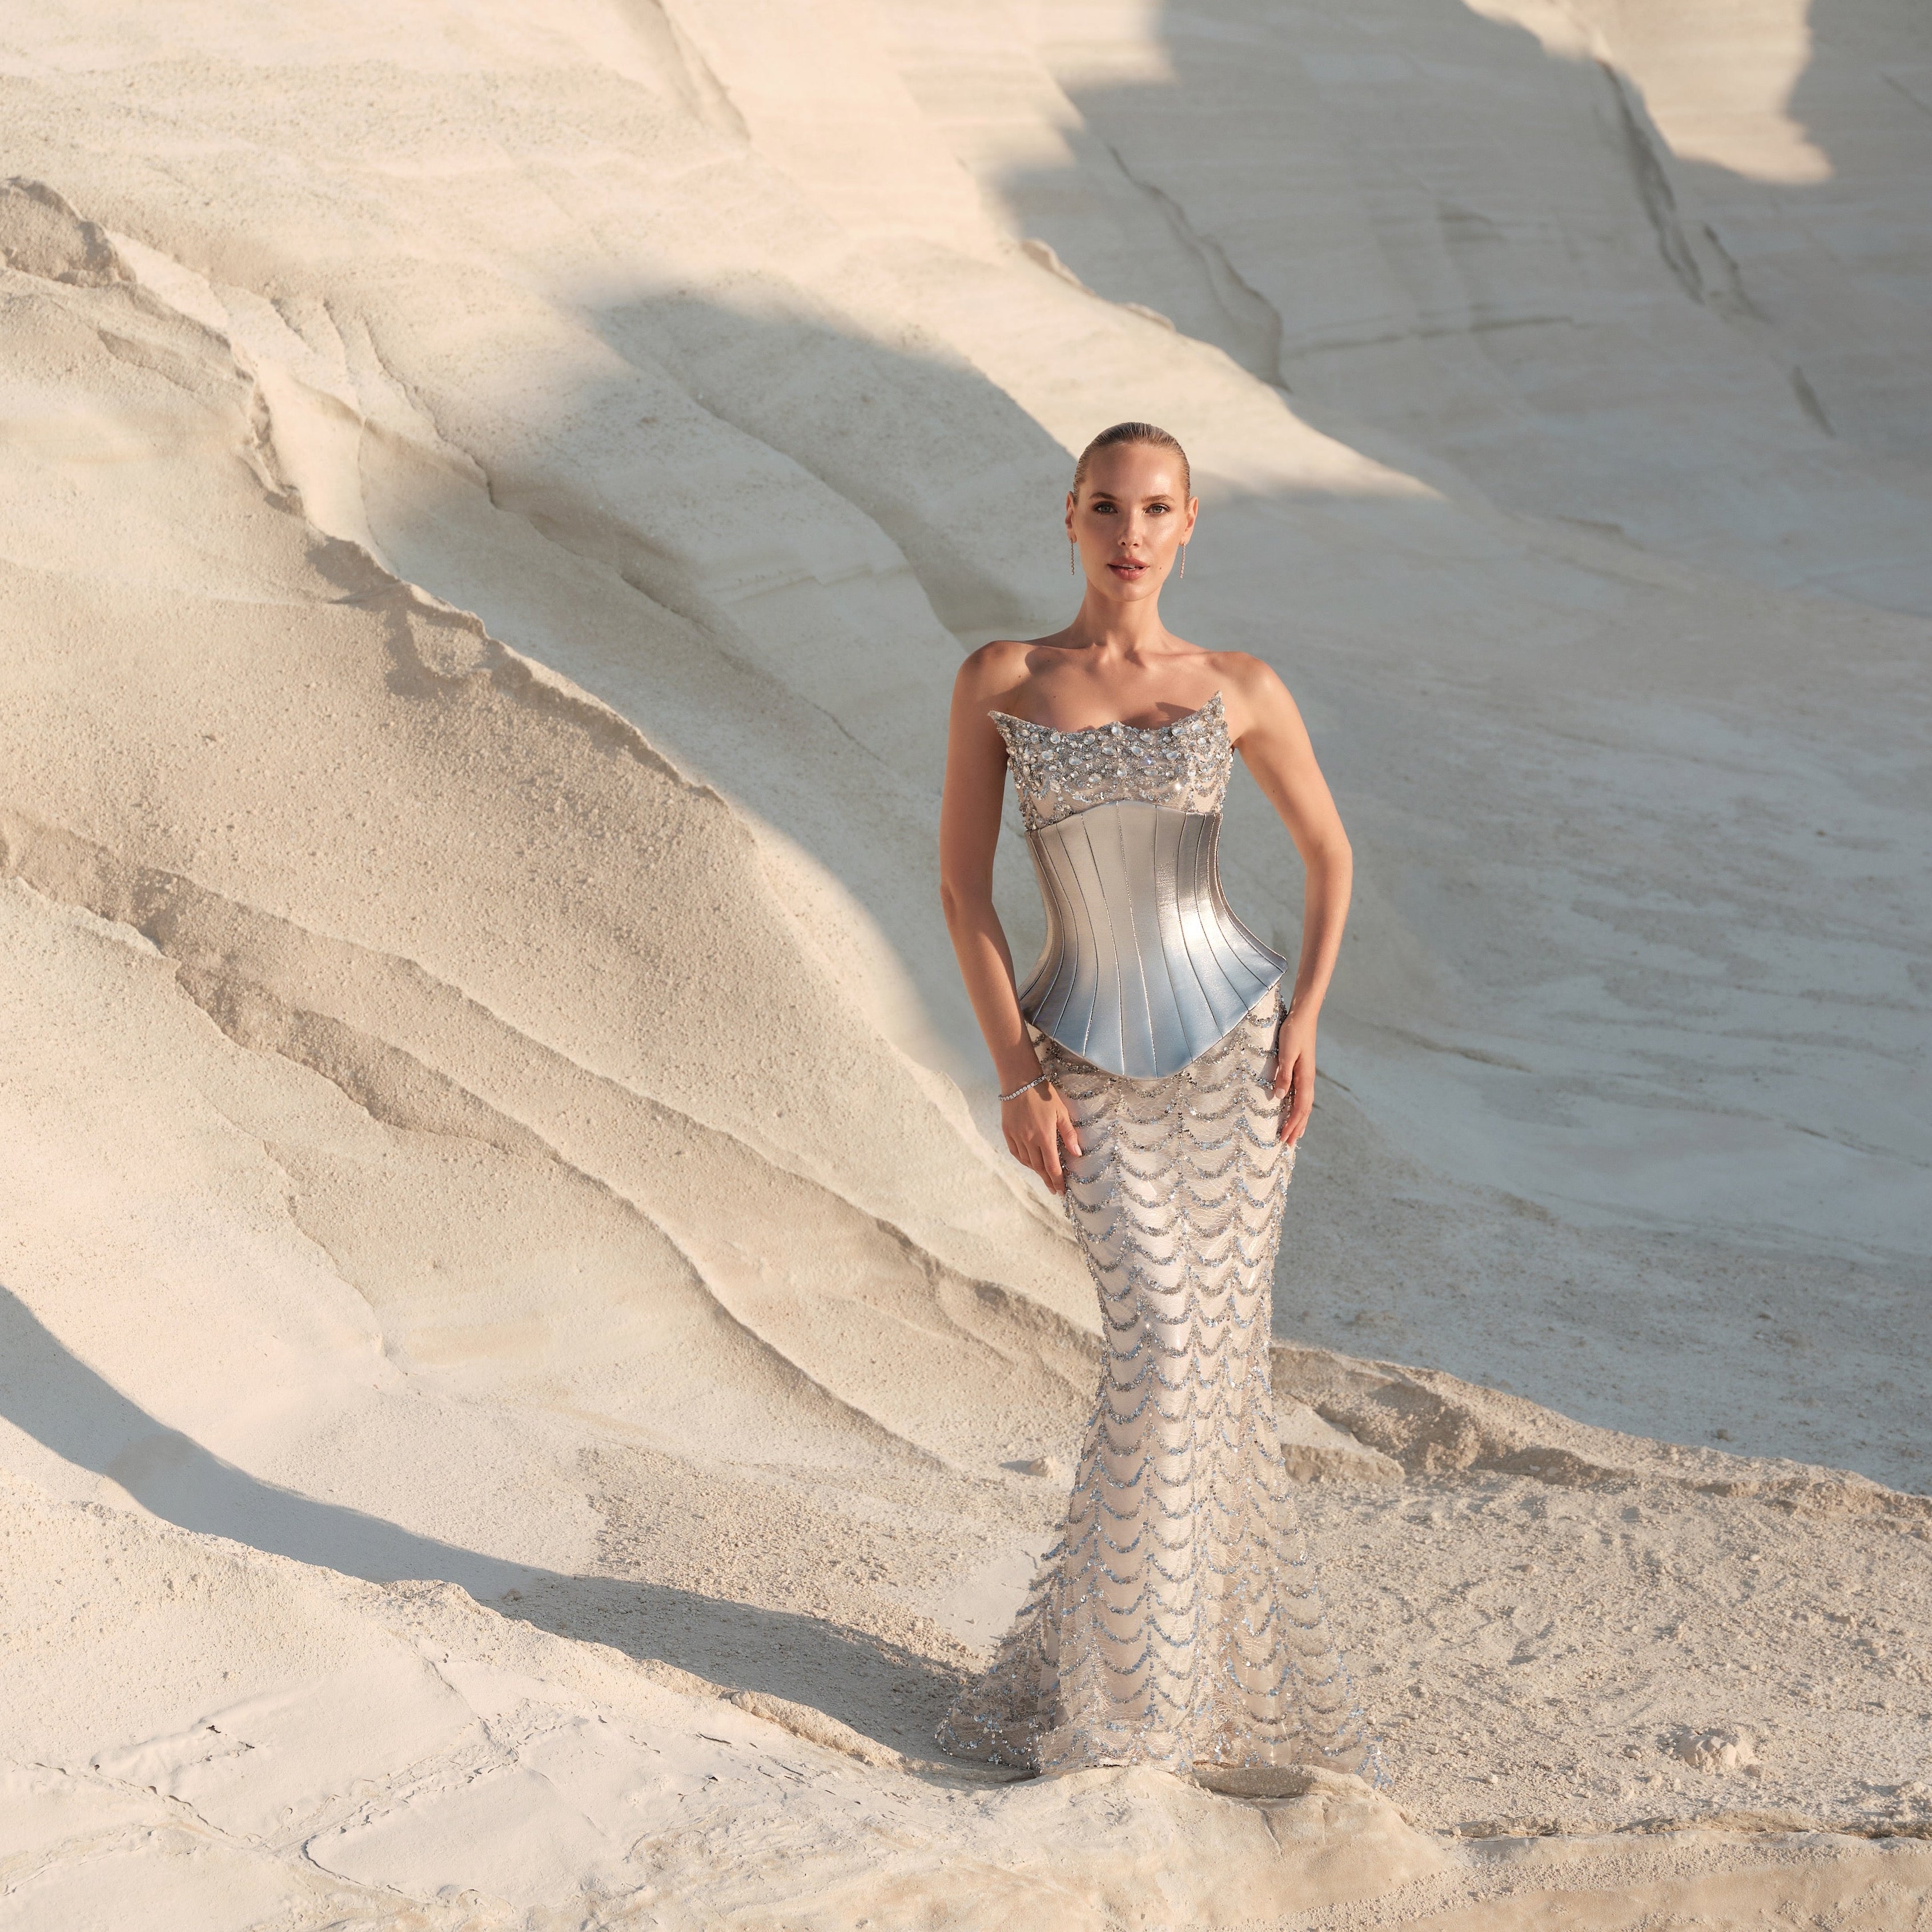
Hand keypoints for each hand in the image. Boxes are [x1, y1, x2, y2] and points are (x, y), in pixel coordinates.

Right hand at [1002, 1082, 1081, 1193]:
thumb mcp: (1061, 1112)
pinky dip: (1023, 1160)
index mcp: (1044, 1137)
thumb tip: (1077, 1154)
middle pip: (1039, 1167)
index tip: (1061, 1191)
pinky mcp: (1007, 1132)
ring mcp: (1016, 1137)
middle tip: (1053, 1189)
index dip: (1057, 1181)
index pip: (1052, 1166)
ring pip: (1027, 1161)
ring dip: (1036, 1171)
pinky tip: (1029, 1162)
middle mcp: (1029, 1140)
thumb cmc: (1044, 1095)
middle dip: (1047, 1180)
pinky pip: (1015, 1152)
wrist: (1020, 1081)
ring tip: (1044, 1176)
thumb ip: (1069, 1134)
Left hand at [1272, 1007, 1315, 1145]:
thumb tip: (1279, 1097)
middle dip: (1296, 1129)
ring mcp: (1306, 1075)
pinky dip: (1298, 1108)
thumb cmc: (1293, 1031)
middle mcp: (1307, 1079)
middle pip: (1304, 1111)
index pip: (1299, 1108)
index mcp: (1305, 1077)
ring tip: (1295, 1135)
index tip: (1284, 1140)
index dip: (1292, 1125)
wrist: (1303, 1015)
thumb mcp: (1286, 1052)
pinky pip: (1301, 1095)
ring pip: (1304, 1104)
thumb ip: (1283, 1075)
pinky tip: (1293, 1110)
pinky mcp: (1302, 1070)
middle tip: (1288, 1146)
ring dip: (1299, 1121)